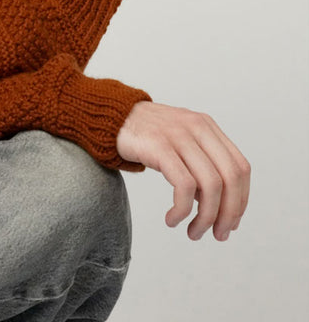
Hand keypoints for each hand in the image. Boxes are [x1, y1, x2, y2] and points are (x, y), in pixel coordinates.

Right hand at [116, 101, 249, 240]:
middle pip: (231, 178)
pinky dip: (182, 209)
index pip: (241, 168)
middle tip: (218, 235)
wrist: (111, 116)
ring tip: (192, 232)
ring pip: (210, 185)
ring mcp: (179, 135)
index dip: (241, 200)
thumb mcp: (182, 143)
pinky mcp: (159, 145)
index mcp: (207, 127)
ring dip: (206, 217)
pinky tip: (171, 219)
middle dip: (228, 213)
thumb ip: (202, 166)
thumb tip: (221, 207)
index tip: (230, 222)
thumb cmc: (147, 135)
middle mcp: (197, 127)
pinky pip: (184, 185)